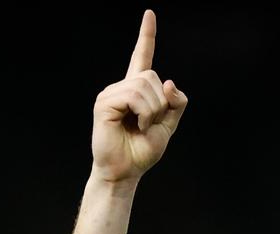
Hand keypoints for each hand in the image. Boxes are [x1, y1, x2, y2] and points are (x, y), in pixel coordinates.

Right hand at [90, 10, 187, 184]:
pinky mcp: (104, 104)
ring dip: (153, 110)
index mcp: (136, 90)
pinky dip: (144, 113)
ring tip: (142, 126)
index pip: (142, 57)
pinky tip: (136, 125)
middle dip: (161, 102)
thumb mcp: (169, 126)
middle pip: (152, 76)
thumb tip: (168, 82)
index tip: (150, 14)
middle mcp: (121, 87)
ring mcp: (111, 94)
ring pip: (144, 85)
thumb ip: (176, 103)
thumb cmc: (142, 151)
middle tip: (150, 123)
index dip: (147, 36)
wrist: (125, 172)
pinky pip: (133, 97)